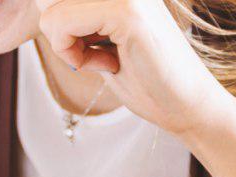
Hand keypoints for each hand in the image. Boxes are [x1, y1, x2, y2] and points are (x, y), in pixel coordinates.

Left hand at [37, 0, 235, 136]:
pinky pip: (60, 25)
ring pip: (49, 10)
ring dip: (67, 46)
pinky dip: (73, 55)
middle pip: (47, 0)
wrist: (188, 107)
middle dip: (61, 34)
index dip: (60, 25)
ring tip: (108, 59)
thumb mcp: (96, 37)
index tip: (95, 43)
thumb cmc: (145, 76)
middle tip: (100, 54)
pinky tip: (109, 65)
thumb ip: (69, 13)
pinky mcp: (127, 10)